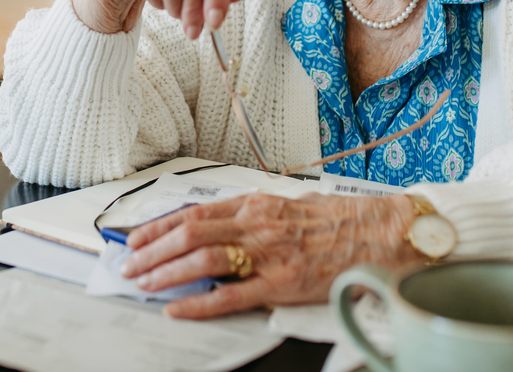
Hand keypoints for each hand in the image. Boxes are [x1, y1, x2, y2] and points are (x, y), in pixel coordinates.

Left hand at [120, 192, 423, 318]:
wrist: (382, 234)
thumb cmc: (342, 220)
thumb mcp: (293, 204)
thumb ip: (258, 214)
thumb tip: (226, 224)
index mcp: (259, 203)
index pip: (196, 211)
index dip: (160, 226)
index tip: (137, 237)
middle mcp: (258, 224)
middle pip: (191, 233)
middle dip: (153, 251)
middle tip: (130, 265)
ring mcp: (269, 254)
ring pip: (204, 260)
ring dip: (167, 273)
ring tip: (144, 284)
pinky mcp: (283, 284)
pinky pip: (232, 296)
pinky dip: (200, 303)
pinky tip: (178, 309)